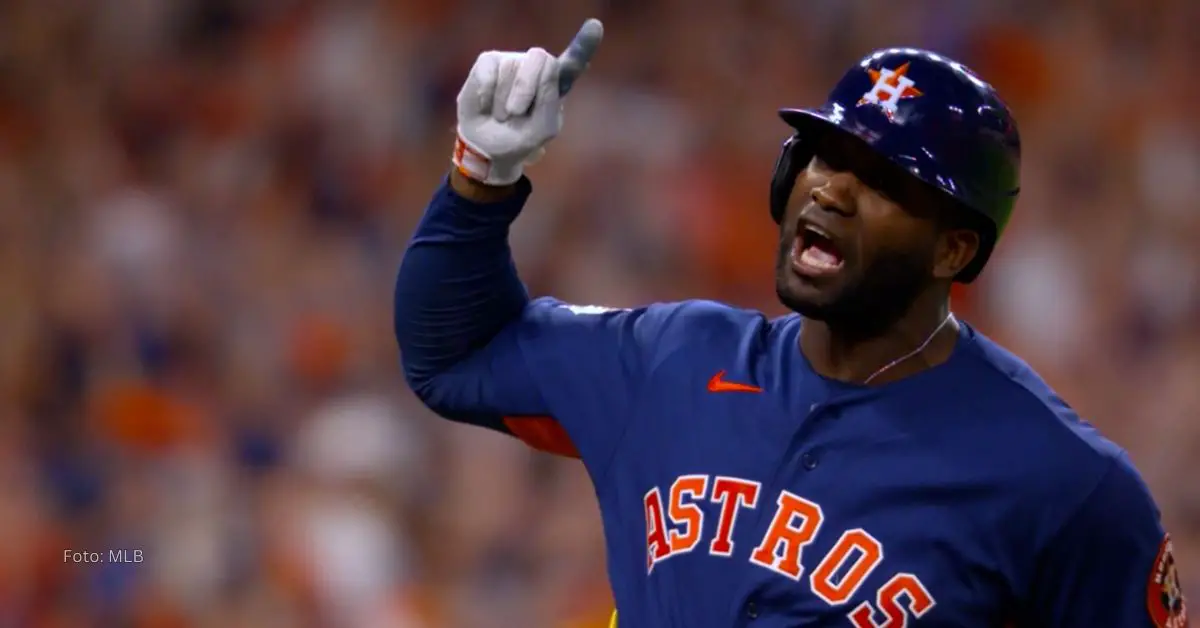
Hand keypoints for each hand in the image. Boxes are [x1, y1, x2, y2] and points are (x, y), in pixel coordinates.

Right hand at [453, 19, 603, 186]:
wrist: (486, 149)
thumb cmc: (517, 139)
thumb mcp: (542, 129)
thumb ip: (550, 100)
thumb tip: (544, 67)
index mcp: (555, 84)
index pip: (572, 62)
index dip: (584, 44)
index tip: (595, 27)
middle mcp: (536, 68)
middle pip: (540, 59)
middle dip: (526, 87)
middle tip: (516, 112)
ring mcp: (512, 62)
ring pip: (511, 68)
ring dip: (503, 102)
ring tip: (502, 115)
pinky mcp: (489, 62)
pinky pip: (489, 71)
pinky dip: (486, 96)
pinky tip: (486, 106)